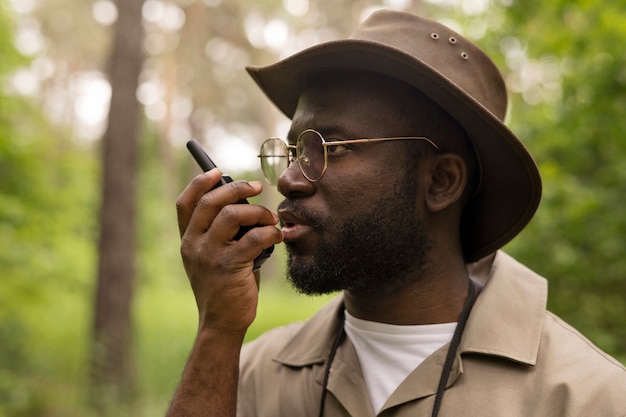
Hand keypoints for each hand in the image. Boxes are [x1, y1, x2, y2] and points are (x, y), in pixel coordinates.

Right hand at [176, 169, 282, 334]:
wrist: (221, 323)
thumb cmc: (224, 286)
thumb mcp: (212, 257)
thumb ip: (220, 233)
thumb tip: (246, 205)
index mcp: (187, 240)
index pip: (185, 203)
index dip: (200, 183)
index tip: (219, 172)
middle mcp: (193, 245)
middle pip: (211, 202)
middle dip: (236, 188)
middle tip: (257, 187)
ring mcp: (209, 256)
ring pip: (231, 215)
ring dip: (257, 212)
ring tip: (269, 220)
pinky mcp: (229, 267)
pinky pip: (254, 238)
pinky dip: (270, 233)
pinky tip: (278, 237)